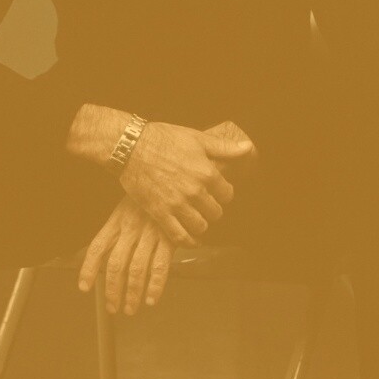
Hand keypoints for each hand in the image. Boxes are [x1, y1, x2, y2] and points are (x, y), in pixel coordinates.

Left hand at [78, 196, 177, 314]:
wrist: (172, 182)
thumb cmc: (147, 200)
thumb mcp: (124, 209)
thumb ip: (113, 232)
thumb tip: (100, 257)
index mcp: (116, 221)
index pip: (97, 247)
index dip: (88, 268)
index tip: (85, 286)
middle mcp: (131, 228)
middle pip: (116, 264)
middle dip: (112, 290)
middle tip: (112, 307)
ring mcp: (150, 234)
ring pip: (137, 269)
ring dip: (132, 293)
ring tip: (130, 308)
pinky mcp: (169, 239)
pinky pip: (160, 266)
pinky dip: (155, 286)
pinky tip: (151, 299)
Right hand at [118, 121, 253, 245]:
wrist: (130, 146)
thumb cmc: (163, 138)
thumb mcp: (197, 138)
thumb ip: (224, 147)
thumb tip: (247, 147)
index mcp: (207, 172)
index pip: (228, 194)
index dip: (223, 193)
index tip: (216, 192)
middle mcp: (194, 191)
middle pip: (216, 213)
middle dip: (213, 209)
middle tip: (205, 205)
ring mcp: (177, 204)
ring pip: (201, 226)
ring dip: (201, 224)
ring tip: (196, 217)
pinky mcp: (160, 213)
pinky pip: (180, 237)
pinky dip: (188, 241)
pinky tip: (190, 238)